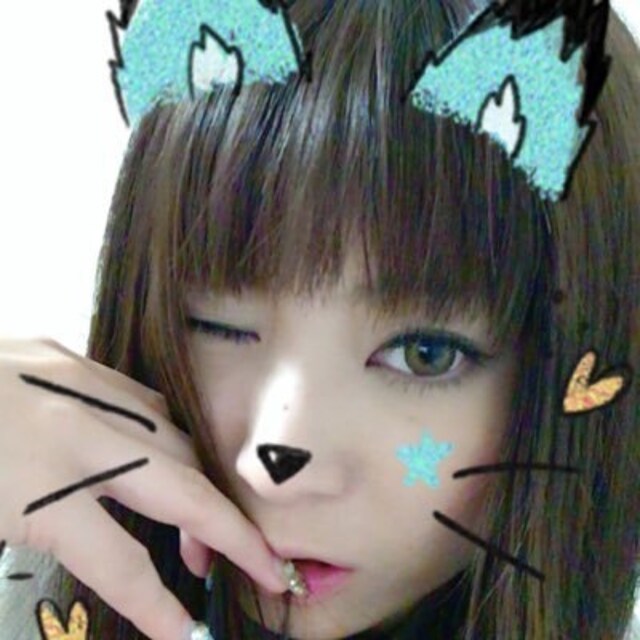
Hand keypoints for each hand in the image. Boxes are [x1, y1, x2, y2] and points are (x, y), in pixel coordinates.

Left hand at [0, 338, 286, 639]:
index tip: (188, 634)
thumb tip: (90, 565)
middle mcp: (72, 432)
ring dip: (198, 487)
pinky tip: (164, 458)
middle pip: (179, 489)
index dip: (158, 605)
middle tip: (266, 565)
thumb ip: (26, 548)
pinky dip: (164, 436)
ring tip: (200, 529)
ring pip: (171, 438)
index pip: (118, 561)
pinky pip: (140, 400)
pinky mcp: (68, 359)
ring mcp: (76, 386)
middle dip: (230, 534)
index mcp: (33, 487)